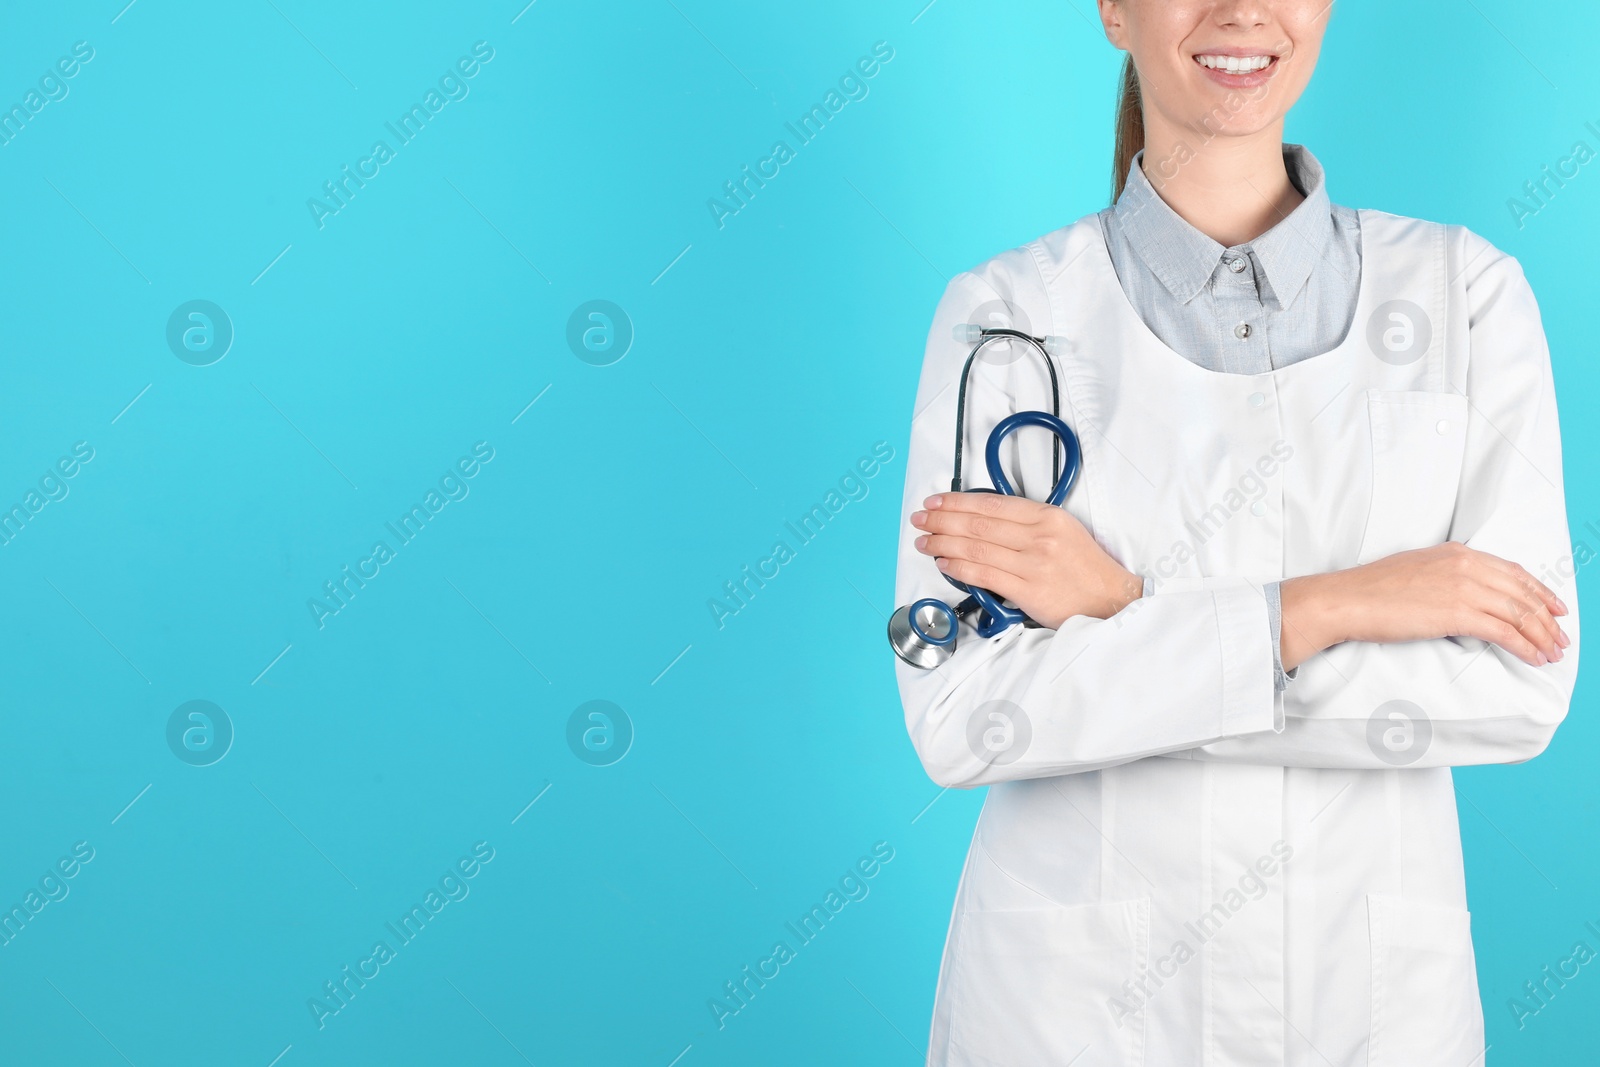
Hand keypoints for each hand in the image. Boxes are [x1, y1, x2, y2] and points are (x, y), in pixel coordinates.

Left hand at [911, 492, 1141, 628]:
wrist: (1112, 600)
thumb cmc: (1085, 569)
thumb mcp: (1063, 531)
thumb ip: (1027, 524)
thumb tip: (982, 520)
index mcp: (1048, 516)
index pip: (992, 504)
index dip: (958, 501)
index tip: (936, 501)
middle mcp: (1040, 536)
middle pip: (979, 523)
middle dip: (943, 519)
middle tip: (920, 519)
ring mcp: (1034, 564)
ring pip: (977, 548)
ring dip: (943, 542)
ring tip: (924, 541)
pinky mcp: (1030, 591)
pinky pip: (984, 575)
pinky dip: (959, 567)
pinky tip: (943, 562)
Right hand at [1280, 542, 1569, 670]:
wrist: (1347, 599)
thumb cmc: (1370, 590)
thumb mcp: (1415, 570)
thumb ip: (1444, 577)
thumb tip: (1461, 598)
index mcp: (1456, 553)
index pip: (1512, 571)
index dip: (1539, 590)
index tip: (1554, 607)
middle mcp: (1466, 566)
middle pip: (1522, 593)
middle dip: (1547, 618)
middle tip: (1561, 638)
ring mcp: (1463, 588)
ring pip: (1519, 613)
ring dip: (1542, 636)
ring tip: (1553, 652)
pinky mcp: (1458, 613)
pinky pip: (1505, 632)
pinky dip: (1525, 646)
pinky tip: (1534, 657)